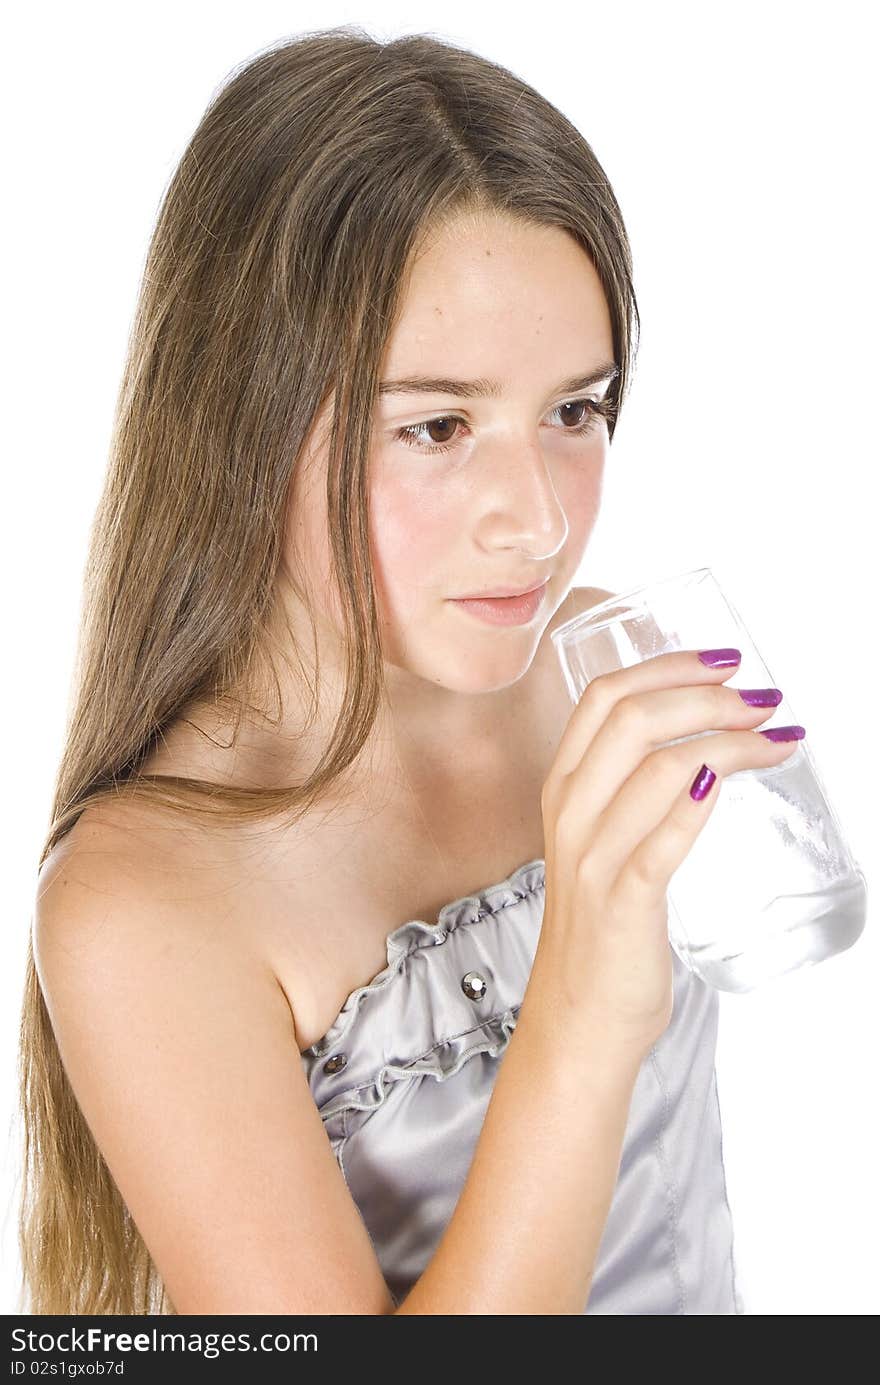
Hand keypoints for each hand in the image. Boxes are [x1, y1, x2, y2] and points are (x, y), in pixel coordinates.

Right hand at [532, 649, 798, 1055]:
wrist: (580, 1016)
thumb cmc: (603, 925)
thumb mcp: (600, 841)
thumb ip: (633, 793)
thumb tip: (708, 745)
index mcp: (563, 788)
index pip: (603, 696)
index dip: (667, 665)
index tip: (724, 661)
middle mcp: (570, 813)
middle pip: (631, 717)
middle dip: (707, 696)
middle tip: (764, 701)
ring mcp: (592, 858)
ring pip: (655, 768)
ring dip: (727, 741)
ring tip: (778, 739)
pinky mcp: (621, 903)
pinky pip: (659, 843)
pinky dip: (695, 803)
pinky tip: (726, 783)